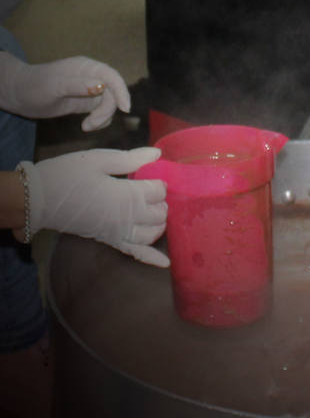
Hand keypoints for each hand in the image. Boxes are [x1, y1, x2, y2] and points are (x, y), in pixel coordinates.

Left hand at [0, 52, 130, 130]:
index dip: (121, 91)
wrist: (20, 95)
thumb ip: (77, 85)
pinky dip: (101, 121)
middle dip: (106, 110)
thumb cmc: (34, 86)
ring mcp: (91, 90)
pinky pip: (103, 112)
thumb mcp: (54, 86)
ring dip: (102, 118)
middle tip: (90, 124)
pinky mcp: (88, 103)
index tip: (124, 109)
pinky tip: (87, 126)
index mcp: (87, 67)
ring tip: (86, 127)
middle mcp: (93, 77)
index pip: (112, 77)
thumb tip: (102, 86)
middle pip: (113, 93)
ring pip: (110, 105)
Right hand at [23, 147, 168, 265]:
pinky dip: (151, 258)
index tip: (148, 175)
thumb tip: (157, 154)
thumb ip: (130, 159)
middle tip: (148, 191)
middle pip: (161, 213)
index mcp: (127, 195)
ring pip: (153, 233)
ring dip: (159, 223)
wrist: (37, 199)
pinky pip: (134, 252)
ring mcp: (118, 232)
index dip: (158, 182)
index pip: (159, 191)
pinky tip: (165, 263)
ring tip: (152, 211)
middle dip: (160, 201)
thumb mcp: (98, 159)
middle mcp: (127, 217)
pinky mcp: (108, 240)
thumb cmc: (66, 175)